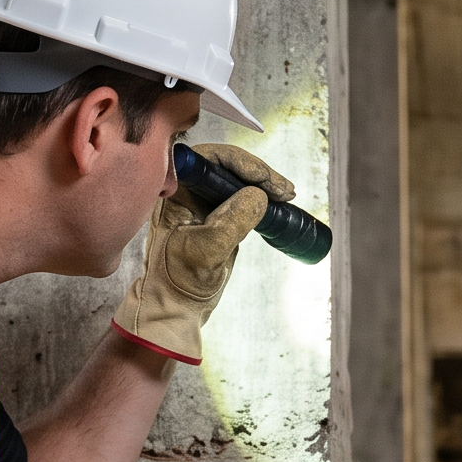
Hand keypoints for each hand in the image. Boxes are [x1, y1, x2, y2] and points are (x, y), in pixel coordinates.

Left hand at [110, 145, 294, 363]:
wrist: (178, 302)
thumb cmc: (180, 279)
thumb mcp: (207, 252)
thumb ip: (230, 222)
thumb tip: (257, 196)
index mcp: (175, 192)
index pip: (208, 159)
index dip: (238, 163)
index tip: (263, 180)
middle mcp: (187, 189)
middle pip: (227, 164)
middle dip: (258, 172)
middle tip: (283, 190)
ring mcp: (202, 199)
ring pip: (237, 177)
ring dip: (264, 182)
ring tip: (286, 195)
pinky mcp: (217, 211)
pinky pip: (241, 193)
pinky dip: (262, 194)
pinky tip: (278, 200)